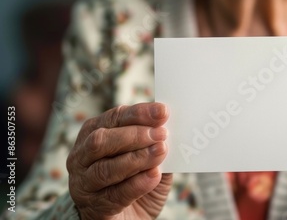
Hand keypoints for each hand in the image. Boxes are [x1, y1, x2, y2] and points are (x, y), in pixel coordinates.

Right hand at [67, 103, 171, 219]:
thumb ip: (155, 144)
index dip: (139, 113)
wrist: (126, 218)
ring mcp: (84, 183)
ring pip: (106, 168)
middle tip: (161, 134)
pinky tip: (154, 176)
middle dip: (134, 135)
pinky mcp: (94, 207)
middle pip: (102, 140)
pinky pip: (115, 194)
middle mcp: (82, 157)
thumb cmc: (136, 180)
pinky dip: (137, 184)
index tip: (162, 112)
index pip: (114, 118)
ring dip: (137, 159)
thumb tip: (169, 128)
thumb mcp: (148, 158)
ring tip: (160, 152)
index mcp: (94, 134)